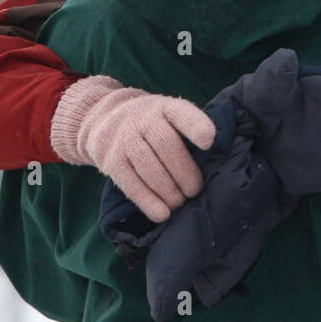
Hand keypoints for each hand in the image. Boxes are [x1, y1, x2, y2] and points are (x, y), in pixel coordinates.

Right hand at [50, 75, 215, 222]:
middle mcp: (143, 119)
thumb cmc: (153, 123)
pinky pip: (130, 183)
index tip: (209, 141)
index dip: (195, 126)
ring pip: (148, 165)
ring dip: (168, 190)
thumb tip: (215, 162)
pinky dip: (147, 201)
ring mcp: (125, 139)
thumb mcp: (169, 116)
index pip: (181, 112)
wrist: (105, 118)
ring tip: (181, 203)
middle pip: (166, 144)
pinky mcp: (111, 161)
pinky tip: (162, 214)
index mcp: (166, 107)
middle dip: (184, 171)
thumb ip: (189, 132)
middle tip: (195, 191)